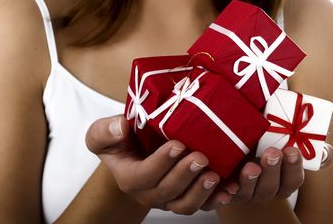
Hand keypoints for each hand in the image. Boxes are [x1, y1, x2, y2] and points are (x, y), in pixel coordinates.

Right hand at [85, 115, 231, 214]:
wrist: (137, 148)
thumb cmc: (122, 140)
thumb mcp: (103, 132)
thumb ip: (105, 131)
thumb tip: (120, 127)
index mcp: (129, 178)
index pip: (144, 176)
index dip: (161, 163)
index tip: (177, 144)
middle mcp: (149, 193)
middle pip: (167, 191)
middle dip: (185, 175)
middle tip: (200, 157)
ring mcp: (170, 198)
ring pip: (185, 204)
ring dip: (201, 192)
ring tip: (214, 175)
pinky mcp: (187, 197)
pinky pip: (203, 204)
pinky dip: (217, 199)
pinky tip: (229, 189)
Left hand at [209, 143, 332, 206]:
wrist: (232, 139)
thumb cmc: (262, 138)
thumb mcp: (282, 134)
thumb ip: (304, 141)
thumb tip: (327, 154)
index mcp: (283, 179)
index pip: (293, 179)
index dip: (293, 166)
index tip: (292, 150)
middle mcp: (266, 189)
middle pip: (272, 188)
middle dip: (273, 171)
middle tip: (272, 153)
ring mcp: (245, 192)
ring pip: (249, 193)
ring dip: (251, 181)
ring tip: (251, 167)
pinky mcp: (224, 191)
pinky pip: (225, 197)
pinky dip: (226, 194)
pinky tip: (228, 187)